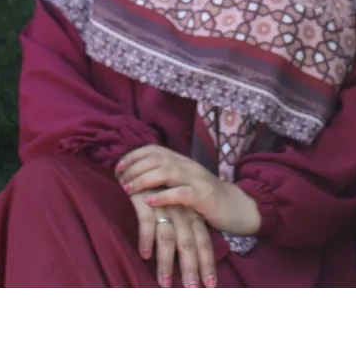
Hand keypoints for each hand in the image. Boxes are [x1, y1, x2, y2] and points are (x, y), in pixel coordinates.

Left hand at [116, 145, 260, 235]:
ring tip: (128, 188)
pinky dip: (164, 195)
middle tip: (119, 179)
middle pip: (157, 158)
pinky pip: (182, 193)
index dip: (134, 156)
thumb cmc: (206, 198)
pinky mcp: (204, 196)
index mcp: (182, 161)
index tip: (117, 166)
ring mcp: (197, 179)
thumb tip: (138, 179)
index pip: (155, 150)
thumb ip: (167, 179)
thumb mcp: (185, 184)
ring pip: (167, 171)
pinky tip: (149, 200)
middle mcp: (188, 165)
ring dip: (144, 179)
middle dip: (135, 167)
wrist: (238, 207)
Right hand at [129, 191, 216, 288]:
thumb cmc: (158, 191)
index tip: (210, 285)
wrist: (142, 165)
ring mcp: (164, 205)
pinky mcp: (145, 199)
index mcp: (191, 213)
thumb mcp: (176, 209)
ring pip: (168, 237)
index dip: (207, 263)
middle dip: (191, 267)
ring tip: (165, 284)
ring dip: (166, 262)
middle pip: (189, 242)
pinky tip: (144, 255)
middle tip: (191, 290)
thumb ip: (181, 230)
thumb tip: (185, 257)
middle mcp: (181, 211)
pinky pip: (147, 221)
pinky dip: (146, 239)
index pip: (203, 241)